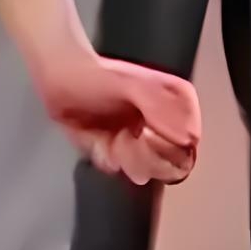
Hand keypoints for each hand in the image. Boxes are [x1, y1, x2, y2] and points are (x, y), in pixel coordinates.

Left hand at [35, 47, 200, 186]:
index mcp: (180, 105)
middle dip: (144, 156)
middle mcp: (168, 126)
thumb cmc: (94, 76)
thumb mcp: (131, 84)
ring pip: (148, 172)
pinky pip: (121, 171)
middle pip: (173, 166)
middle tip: (124, 137)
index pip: (190, 146)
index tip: (144, 133)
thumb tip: (186, 138)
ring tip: (112, 138)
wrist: (60, 79)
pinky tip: (100, 142)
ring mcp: (145, 141)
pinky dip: (108, 159)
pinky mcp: (123, 152)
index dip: (166, 146)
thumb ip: (161, 107)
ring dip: (125, 158)